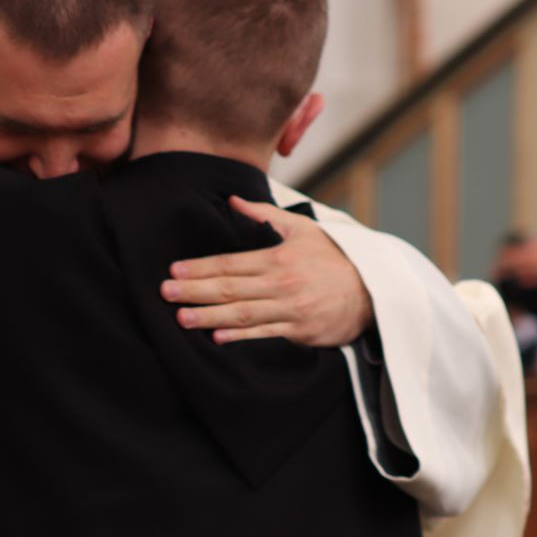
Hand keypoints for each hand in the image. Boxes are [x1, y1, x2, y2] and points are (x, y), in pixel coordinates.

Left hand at [161, 196, 372, 345]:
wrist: (372, 291)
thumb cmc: (333, 258)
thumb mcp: (303, 229)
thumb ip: (264, 215)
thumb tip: (233, 199)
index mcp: (278, 257)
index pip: (230, 262)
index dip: (200, 267)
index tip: (174, 271)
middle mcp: (281, 283)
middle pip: (230, 287)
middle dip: (194, 291)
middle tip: (165, 293)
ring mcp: (289, 308)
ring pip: (242, 313)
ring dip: (209, 316)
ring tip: (182, 318)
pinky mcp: (299, 330)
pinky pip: (264, 333)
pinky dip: (241, 336)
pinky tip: (218, 337)